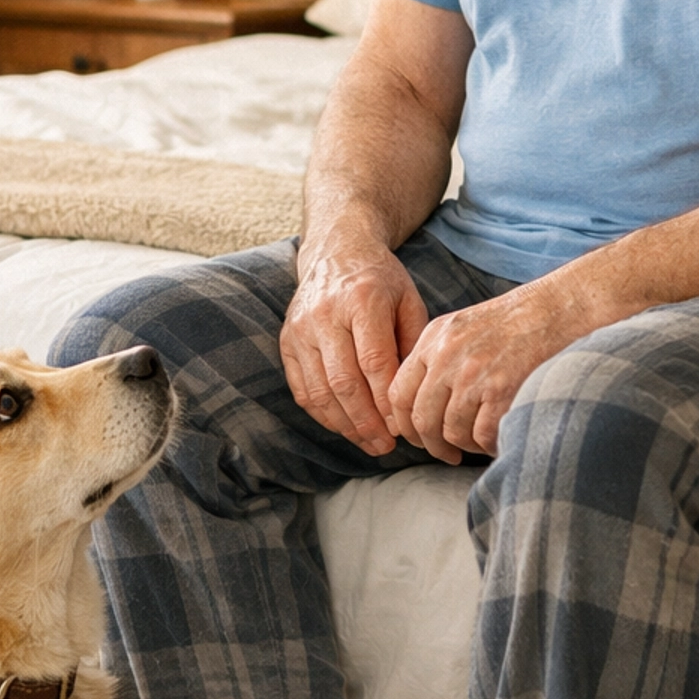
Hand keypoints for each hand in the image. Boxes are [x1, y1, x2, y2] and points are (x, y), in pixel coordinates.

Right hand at [281, 238, 429, 455]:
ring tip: (369, 443)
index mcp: (362, 299)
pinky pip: (301, 388)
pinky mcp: (286, 340)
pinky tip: (344, 427)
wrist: (335, 251)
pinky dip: (323, 414)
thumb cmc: (380, 280)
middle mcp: (325, 313)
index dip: (386, 400)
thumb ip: (412, 343)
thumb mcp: (408, 300)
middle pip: (343, 381)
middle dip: (367, 422)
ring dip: (345, 425)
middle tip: (386, 446)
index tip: (402, 427)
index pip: (373, 361)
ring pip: (319, 390)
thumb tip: (410, 395)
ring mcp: (300, 328)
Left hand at [387, 282, 593, 462]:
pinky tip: (500, 437)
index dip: (404, 424)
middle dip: (433, 445)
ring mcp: (474, 374)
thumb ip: (437, 359)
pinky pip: (483, 436)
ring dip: (466, 445)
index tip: (417, 437)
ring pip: (452, 432)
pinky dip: (490, 445)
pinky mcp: (502, 390)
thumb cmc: (515, 322)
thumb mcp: (463, 328)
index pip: (399, 393)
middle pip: (422, 419)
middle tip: (448, 453)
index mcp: (434, 339)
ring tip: (481, 440)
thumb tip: (419, 406)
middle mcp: (448, 356)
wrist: (557, 309)